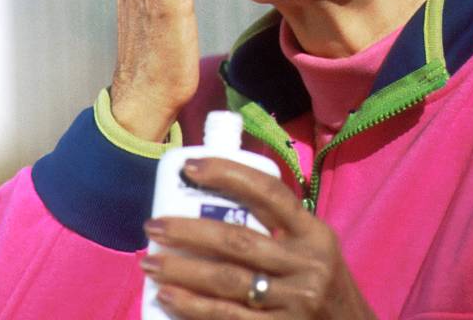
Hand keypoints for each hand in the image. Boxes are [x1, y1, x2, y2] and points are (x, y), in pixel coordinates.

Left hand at [140, 158, 376, 318]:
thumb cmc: (322, 283)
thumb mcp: (315, 248)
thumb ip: (280, 227)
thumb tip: (217, 199)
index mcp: (314, 233)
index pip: (270, 192)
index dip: (229, 175)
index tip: (191, 167)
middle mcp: (307, 265)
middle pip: (237, 241)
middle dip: (187, 231)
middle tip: (153, 225)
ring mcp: (293, 301)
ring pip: (226, 280)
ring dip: (180, 270)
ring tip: (150, 262)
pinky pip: (226, 317)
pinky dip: (192, 306)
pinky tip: (167, 297)